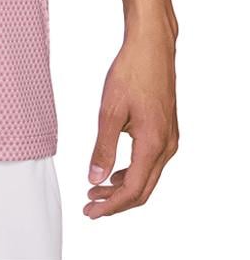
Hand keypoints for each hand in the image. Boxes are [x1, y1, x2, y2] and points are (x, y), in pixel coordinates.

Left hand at [85, 24, 178, 217]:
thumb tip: (95, 179)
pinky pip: (151, 162)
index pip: (133, 190)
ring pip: (148, 177)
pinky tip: (115, 172)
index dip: (111, 206)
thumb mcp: (110, 110)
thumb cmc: (131, 71)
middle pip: (143, 189)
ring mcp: (169, 138)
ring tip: (96, 191)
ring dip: (123, 188)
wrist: (152, 47)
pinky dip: (132, 173)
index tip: (90, 212)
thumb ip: (103, 147)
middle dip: (116, 202)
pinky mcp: (166, 130)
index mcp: (153, 143)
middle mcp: (166, 146)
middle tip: (90, 207)